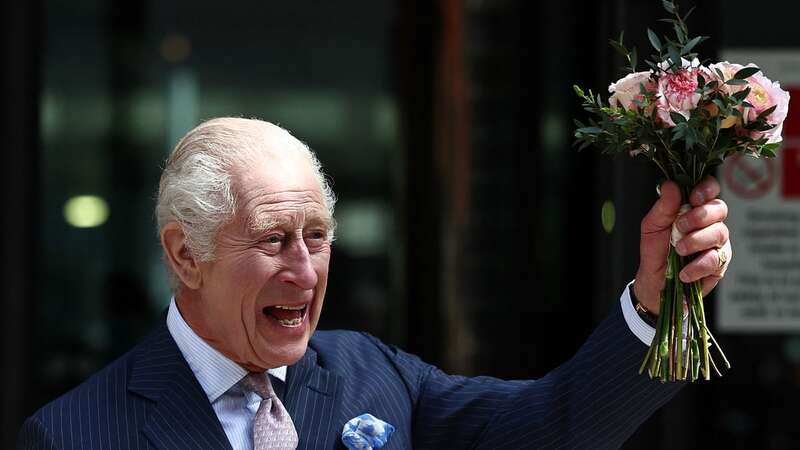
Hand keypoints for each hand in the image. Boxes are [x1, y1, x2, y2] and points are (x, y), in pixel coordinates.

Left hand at [633, 176, 731, 313]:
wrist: (655, 281)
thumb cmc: (655, 249)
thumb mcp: (652, 226)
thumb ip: (663, 206)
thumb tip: (670, 184)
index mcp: (693, 208)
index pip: (710, 189)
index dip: (706, 189)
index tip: (693, 198)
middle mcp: (709, 222)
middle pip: (720, 208)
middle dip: (699, 216)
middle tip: (679, 227)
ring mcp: (718, 242)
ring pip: (720, 233)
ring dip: (696, 241)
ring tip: (679, 250)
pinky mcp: (720, 263)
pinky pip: (716, 259)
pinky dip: (697, 266)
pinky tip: (684, 272)